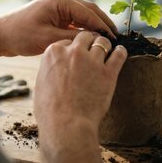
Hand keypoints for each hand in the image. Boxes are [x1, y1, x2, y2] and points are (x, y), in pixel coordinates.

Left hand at [0, 0, 117, 76]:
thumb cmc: (20, 35)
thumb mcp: (48, 40)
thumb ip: (73, 39)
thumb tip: (94, 42)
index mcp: (59, 1)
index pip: (88, 13)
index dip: (103, 26)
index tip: (114, 38)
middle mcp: (60, 1)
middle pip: (89, 10)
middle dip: (103, 23)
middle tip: (116, 37)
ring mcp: (57, 8)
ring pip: (83, 15)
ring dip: (95, 26)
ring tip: (107, 40)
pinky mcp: (54, 17)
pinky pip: (75, 22)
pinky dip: (84, 29)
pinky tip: (92, 40)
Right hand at [34, 32, 126, 162]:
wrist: (65, 125)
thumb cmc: (50, 111)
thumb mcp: (41, 84)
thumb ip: (50, 69)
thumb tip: (56, 68)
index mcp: (53, 52)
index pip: (66, 41)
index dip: (72, 48)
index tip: (75, 55)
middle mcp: (73, 52)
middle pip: (85, 36)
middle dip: (88, 42)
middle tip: (92, 50)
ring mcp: (92, 61)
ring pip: (103, 42)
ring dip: (105, 46)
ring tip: (107, 51)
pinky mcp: (108, 72)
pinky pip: (119, 54)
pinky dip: (121, 52)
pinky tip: (120, 53)